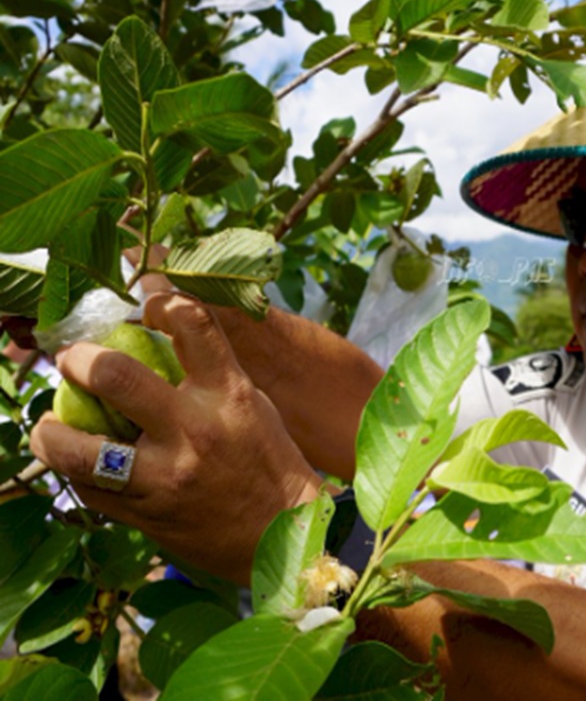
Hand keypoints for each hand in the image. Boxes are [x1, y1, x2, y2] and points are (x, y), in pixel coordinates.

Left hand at [31, 293, 324, 583]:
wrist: (282, 536)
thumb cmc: (268, 462)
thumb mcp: (250, 406)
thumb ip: (209, 375)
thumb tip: (157, 338)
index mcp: (228, 394)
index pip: (191, 324)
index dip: (160, 301)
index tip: (145, 306)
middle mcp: (194, 430)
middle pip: (116, 376)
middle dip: (79, 360)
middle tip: (70, 360)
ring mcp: (166, 475)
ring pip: (80, 449)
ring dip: (51, 433)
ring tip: (49, 427)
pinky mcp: (145, 514)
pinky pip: (89, 490)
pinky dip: (75, 474)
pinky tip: (78, 465)